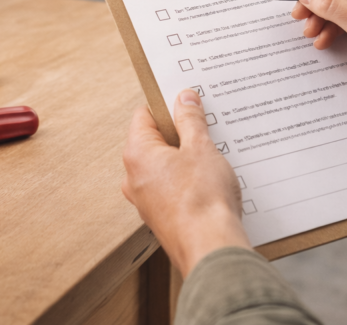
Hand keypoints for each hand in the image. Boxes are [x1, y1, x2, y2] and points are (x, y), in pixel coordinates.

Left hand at [122, 90, 251, 277]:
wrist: (211, 248)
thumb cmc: (202, 200)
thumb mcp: (200, 148)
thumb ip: (190, 120)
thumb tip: (184, 99)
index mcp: (137, 154)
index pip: (145, 115)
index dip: (167, 105)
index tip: (187, 102)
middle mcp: (134, 177)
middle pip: (155, 141)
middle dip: (180, 133)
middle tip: (206, 130)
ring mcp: (146, 199)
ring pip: (165, 166)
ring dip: (186, 159)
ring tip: (212, 158)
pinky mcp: (161, 216)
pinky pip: (172, 188)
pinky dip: (188, 181)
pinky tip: (210, 183)